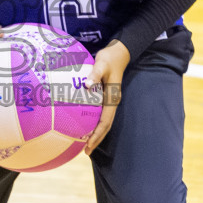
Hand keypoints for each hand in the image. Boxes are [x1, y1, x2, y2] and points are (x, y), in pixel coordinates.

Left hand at [84, 40, 130, 154]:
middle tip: (85, 151)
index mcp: (112, 98)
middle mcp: (112, 102)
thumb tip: (87, 85)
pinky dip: (94, 123)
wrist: (119, 52)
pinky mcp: (105, 97)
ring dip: (96, 133)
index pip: (105, 121)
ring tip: (84, 144)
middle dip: (96, 139)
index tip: (88, 144)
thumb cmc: (109, 58)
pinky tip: (85, 126)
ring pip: (103, 122)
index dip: (97, 134)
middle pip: (105, 126)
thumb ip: (95, 74)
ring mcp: (109, 100)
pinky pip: (100, 114)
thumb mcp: (101, 64)